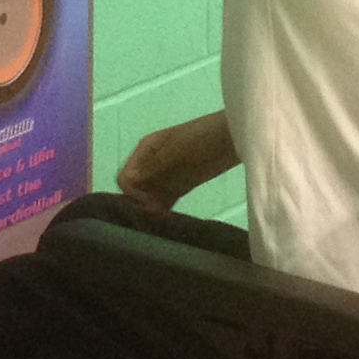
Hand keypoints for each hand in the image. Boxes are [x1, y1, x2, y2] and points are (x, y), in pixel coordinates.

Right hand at [118, 112, 235, 208]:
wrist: (232, 139)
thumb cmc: (202, 139)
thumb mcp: (173, 152)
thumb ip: (151, 169)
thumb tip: (127, 185)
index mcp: (145, 150)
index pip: (125, 178)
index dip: (132, 194)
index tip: (148, 204)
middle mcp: (151, 163)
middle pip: (135, 189)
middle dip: (140, 204)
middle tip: (155, 214)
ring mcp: (166, 175)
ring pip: (148, 197)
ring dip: (150, 210)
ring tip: (160, 220)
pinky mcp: (180, 186)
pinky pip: (164, 201)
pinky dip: (162, 211)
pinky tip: (166, 219)